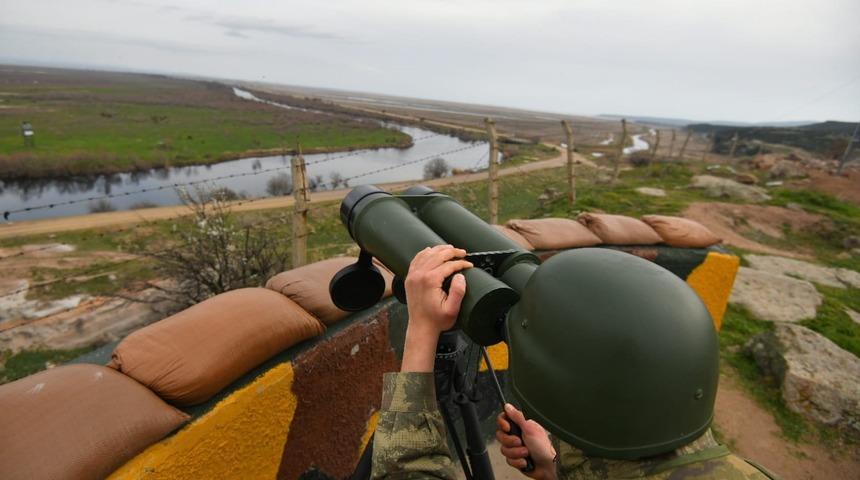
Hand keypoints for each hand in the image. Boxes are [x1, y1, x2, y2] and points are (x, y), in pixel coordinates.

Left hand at [400, 245, 471, 371]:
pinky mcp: (410, 278)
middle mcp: (420, 275)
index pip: (449, 265)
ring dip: (439, 249)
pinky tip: (431, 251)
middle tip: (462, 253)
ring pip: (427, 254)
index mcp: (430, 280)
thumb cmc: (436, 320)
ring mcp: (413, 276)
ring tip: (450, 249)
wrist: (421, 328)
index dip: (461, 263)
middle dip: (452, 252)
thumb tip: (460, 275)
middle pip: (438, 255)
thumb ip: (458, 291)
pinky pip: (416, 260)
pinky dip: (424, 253)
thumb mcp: (452, 309)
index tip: (468, 265)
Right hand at [496, 404, 556, 479]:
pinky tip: (526, 461)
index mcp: (521, 425)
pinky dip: (518, 461)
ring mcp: (516, 448)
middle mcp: (517, 435)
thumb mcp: (530, 429)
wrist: (548, 466)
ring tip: (527, 453)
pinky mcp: (516, 459)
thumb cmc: (544, 447)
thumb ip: (517, 417)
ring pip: (504, 449)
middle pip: (501, 435)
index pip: (504, 420)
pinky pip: (508, 460)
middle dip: (510, 441)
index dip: (503, 424)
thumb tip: (508, 406)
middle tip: (520, 442)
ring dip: (516, 453)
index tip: (508, 428)